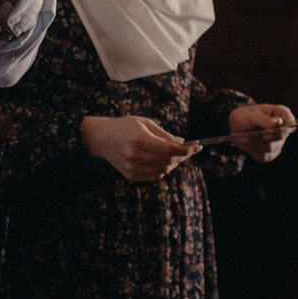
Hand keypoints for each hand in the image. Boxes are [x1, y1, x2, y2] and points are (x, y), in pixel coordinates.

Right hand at [82, 115, 198, 182]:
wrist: (100, 138)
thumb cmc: (124, 126)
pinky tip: (164, 161)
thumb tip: (183, 143)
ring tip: (177, 154)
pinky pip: (154, 176)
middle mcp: (135, 155)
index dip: (186, 149)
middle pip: (168, 161)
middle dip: (183, 156)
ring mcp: (131, 167)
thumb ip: (164, 135)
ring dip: (174, 163)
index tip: (197, 146)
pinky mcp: (130, 175)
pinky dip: (163, 169)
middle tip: (191, 150)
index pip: (169, 149)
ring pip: (163, 170)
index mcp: (139, 140)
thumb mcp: (145, 123)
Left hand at [228, 102, 295, 162]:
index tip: (274, 126)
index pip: (291, 121)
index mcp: (280, 114)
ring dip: (257, 144)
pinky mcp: (272, 153)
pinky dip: (255, 152)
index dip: (285, 125)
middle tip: (254, 132)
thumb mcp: (251, 115)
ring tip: (249, 137)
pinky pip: (266, 156)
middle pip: (281, 136)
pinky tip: (251, 145)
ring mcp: (278, 142)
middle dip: (265, 135)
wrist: (236, 129)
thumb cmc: (245, 117)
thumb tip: (279, 122)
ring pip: (272, 147)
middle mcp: (282, 128)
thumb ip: (265, 119)